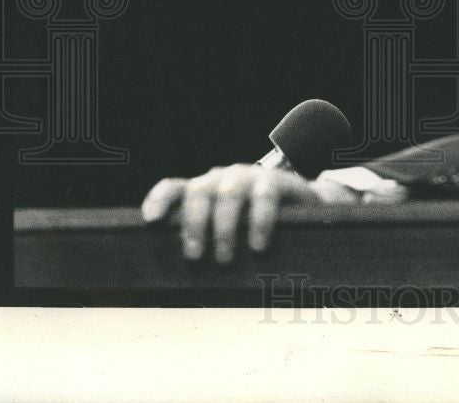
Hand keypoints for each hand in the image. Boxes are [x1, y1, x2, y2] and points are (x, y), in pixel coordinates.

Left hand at [140, 164, 357, 263]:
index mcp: (205, 191)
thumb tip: (177, 282)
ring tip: (225, 258)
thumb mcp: (230, 233)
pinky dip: (259, 220)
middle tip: (194, 256)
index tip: (151, 221)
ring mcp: (250, 177)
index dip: (159, 200)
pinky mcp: (278, 181)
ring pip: (228, 193)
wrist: (307, 208)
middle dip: (193, 224)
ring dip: (224, 227)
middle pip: (199, 191)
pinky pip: (265, 195)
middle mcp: (223, 179)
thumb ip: (208, 244)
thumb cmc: (259, 228)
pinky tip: (258, 244)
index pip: (174, 188)